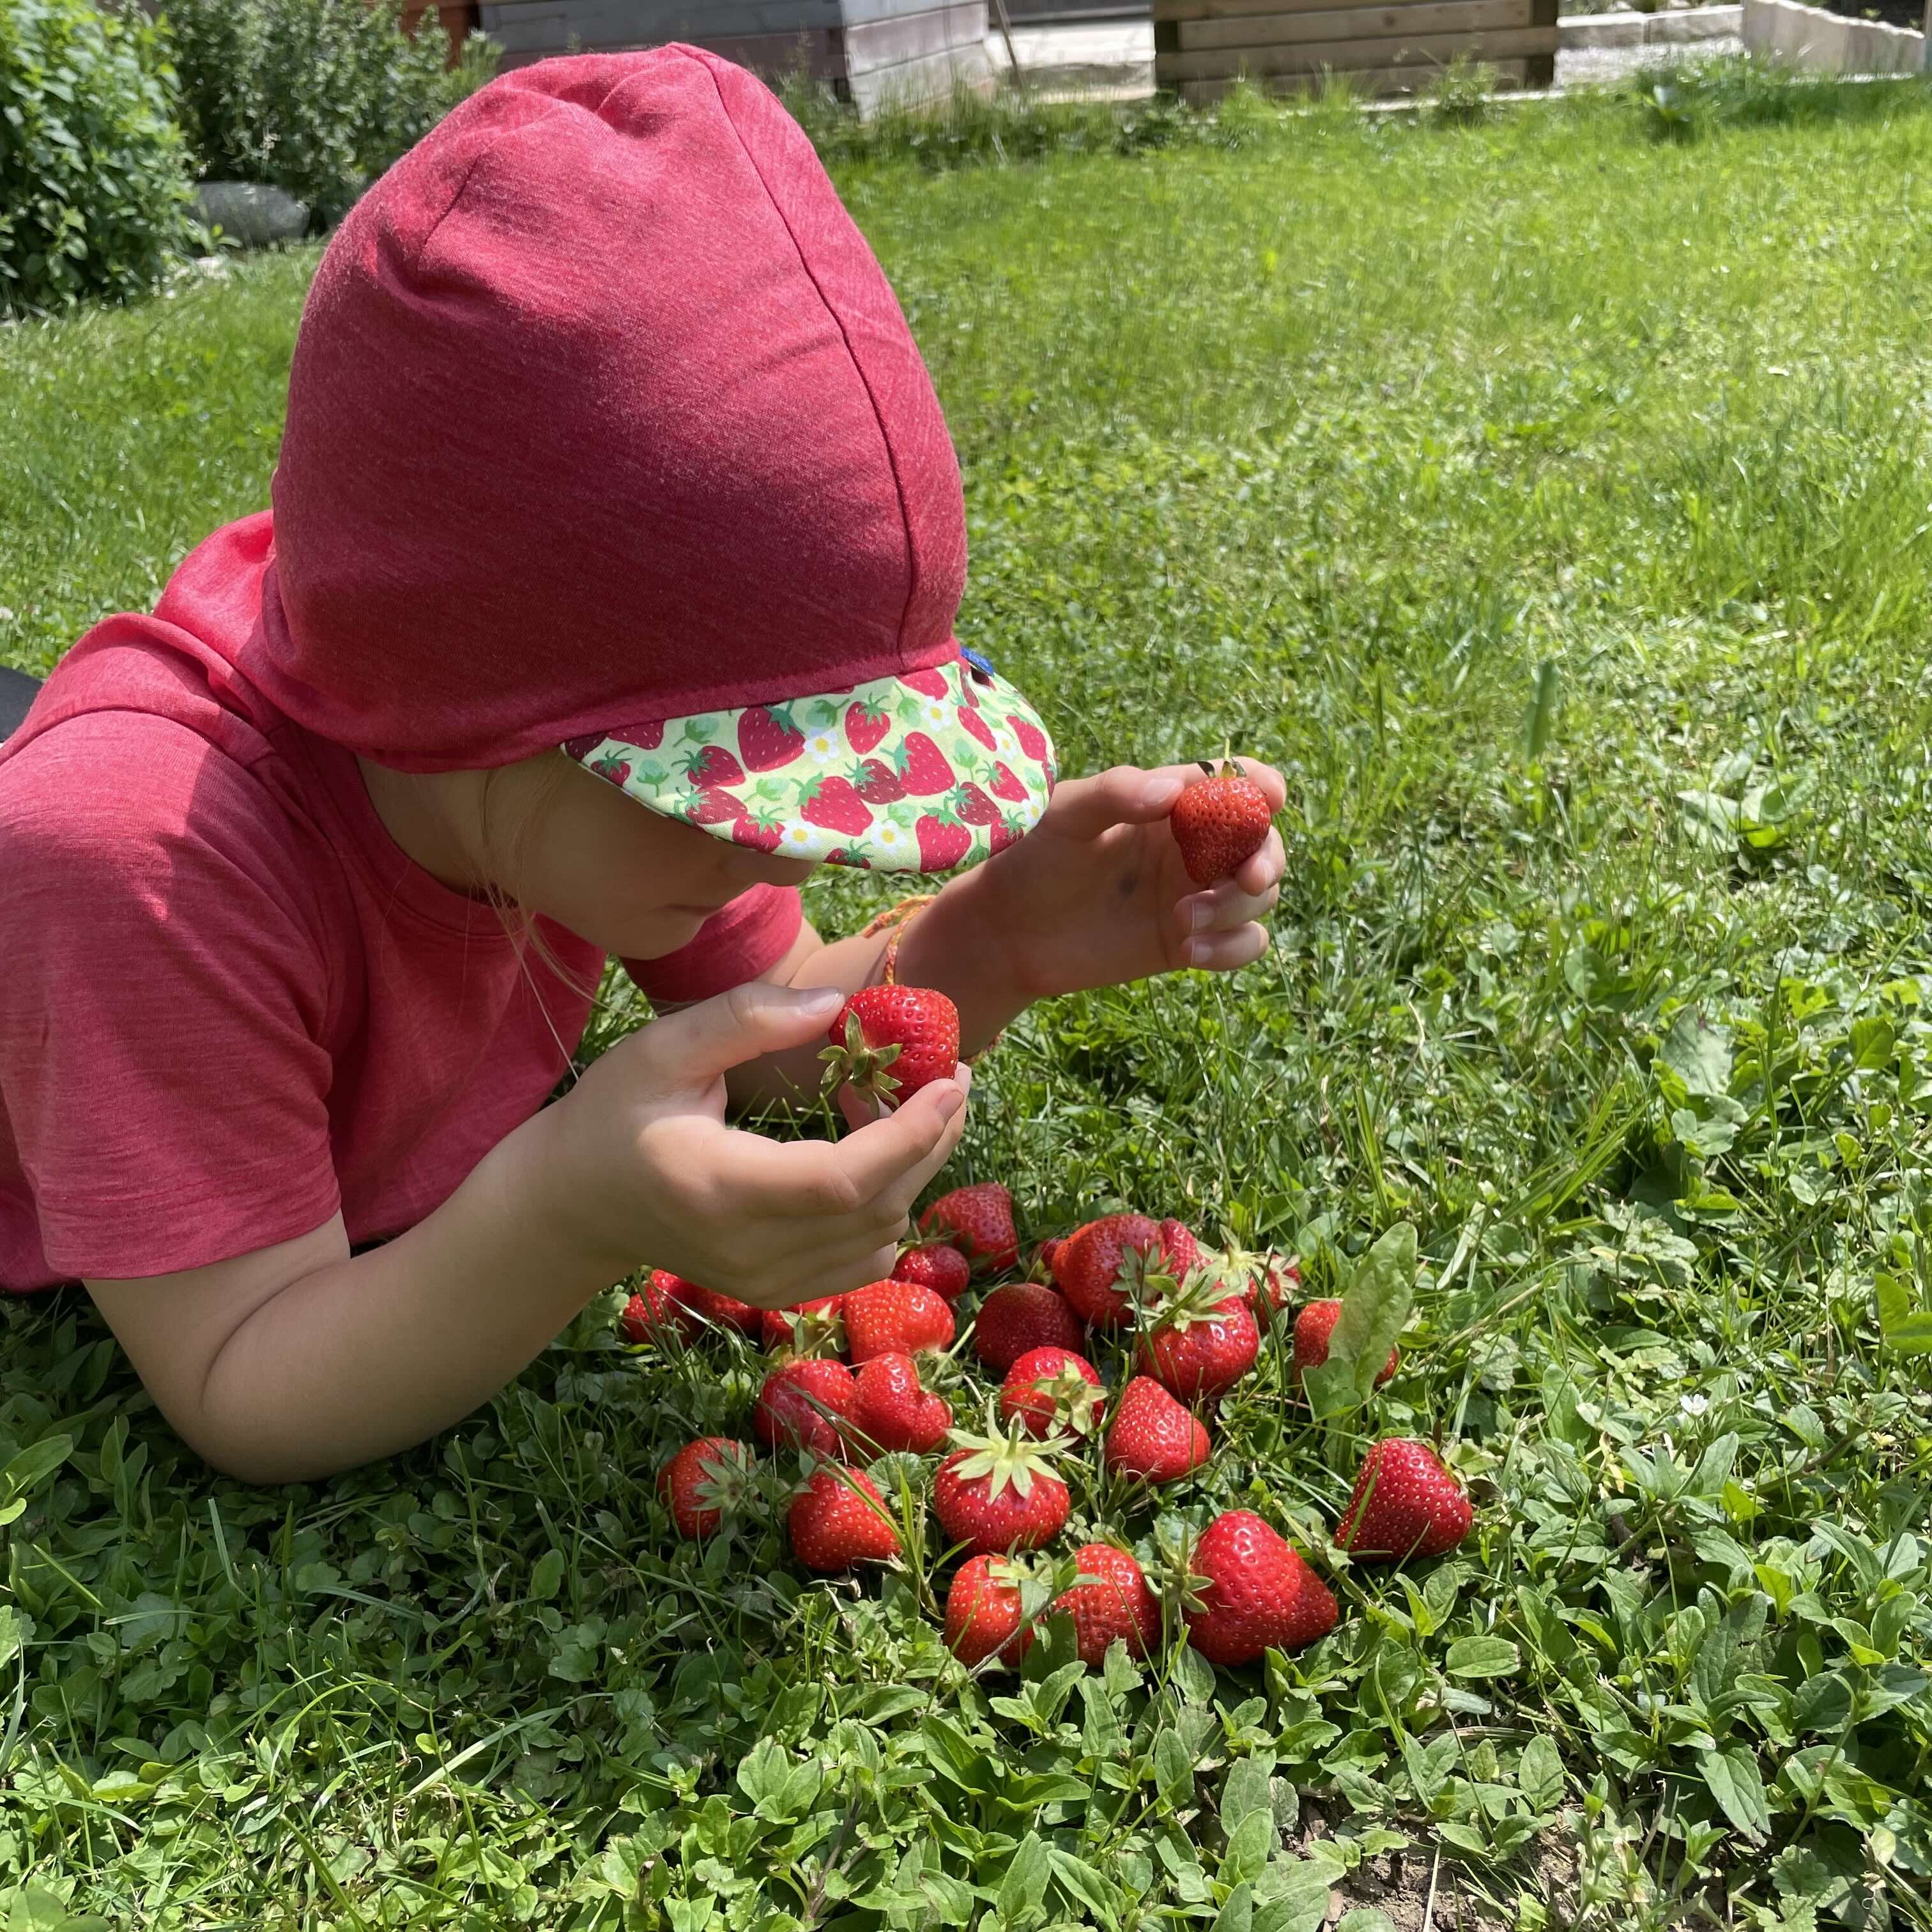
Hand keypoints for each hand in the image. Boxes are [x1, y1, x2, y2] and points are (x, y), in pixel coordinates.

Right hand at [534, 982, 968, 1303]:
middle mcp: (750, 1251)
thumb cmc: (616, 1114)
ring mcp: (767, 1282)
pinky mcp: (779, 1291)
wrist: (576, 1203)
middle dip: (930, 1139)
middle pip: (877, 1207)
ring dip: (914, 1169)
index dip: (909, 1134)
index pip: (842, 1181)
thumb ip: (744, 1020)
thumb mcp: (661, 1049)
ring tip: (911, 1103)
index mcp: (720, 1189)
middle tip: (950, 1074)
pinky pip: (864, 1257)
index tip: (950, 1079)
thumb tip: (834, 1005)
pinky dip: (890, 1204)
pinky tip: (876, 1152)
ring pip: (881, 1235)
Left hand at [961, 758, 1285, 1001]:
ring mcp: (1195, 895)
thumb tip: (1174, 792)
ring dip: (1237, 909)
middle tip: (1248, 878)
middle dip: (1268, 857)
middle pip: (1262, 843)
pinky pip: (1243, 943)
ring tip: (1183, 923)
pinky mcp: (1190, 942)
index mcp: (1170, 804)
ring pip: (1259, 897)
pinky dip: (1233, 948)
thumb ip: (1116, 793)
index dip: (1261, 786)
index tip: (1270, 797)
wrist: (1009, 932)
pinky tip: (1191, 952)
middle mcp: (1191, 847)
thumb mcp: (1065, 815)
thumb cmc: (1032, 859)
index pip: (1235, 785)